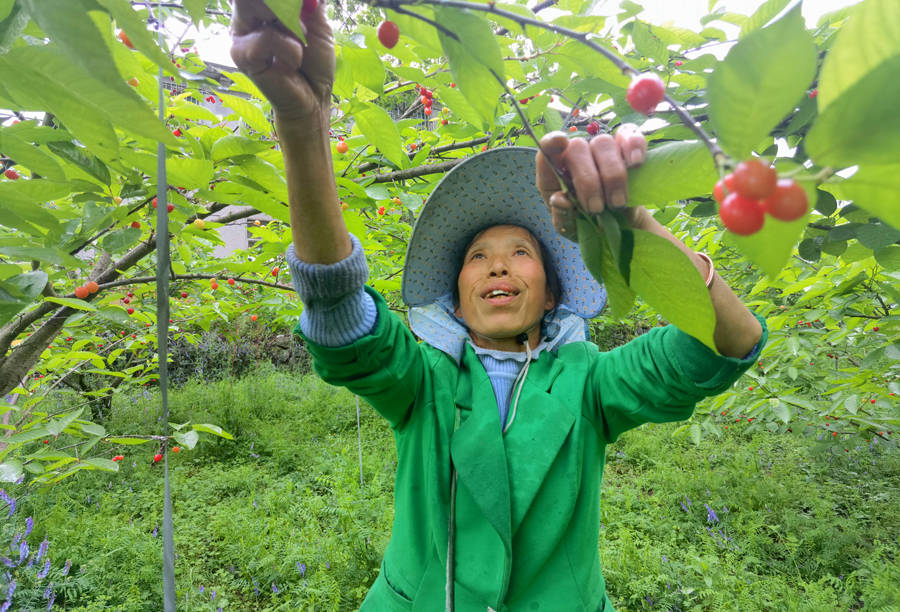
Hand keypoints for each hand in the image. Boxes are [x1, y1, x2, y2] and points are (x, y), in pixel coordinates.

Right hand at [230, 0, 333, 123]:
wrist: (314, 98)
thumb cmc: (314, 62)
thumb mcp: (319, 23)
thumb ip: (311, 2)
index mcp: (263, 5)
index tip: (310, 4)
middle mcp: (246, 14)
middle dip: (288, 4)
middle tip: (304, 26)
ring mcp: (240, 32)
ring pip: (257, 3)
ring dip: (291, 25)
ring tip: (300, 45)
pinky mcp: (241, 53)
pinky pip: (267, 38)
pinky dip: (290, 50)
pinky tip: (291, 64)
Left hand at [535, 125, 648, 239]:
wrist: (615, 226)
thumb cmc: (585, 222)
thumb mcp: (569, 227)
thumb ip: (561, 215)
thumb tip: (560, 200)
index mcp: (555, 172)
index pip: (547, 147)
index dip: (551, 141)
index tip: (560, 142)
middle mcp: (576, 155)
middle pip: (578, 147)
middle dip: (588, 180)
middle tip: (595, 209)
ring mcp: (601, 150)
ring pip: (604, 143)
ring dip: (612, 175)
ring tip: (616, 204)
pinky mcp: (626, 150)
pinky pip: (630, 134)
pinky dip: (634, 145)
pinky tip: (636, 163)